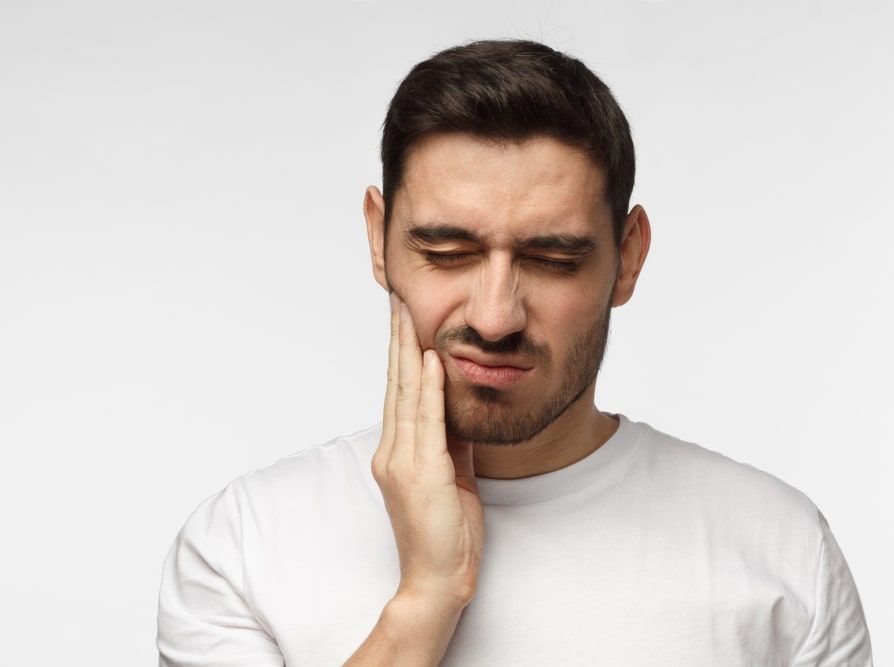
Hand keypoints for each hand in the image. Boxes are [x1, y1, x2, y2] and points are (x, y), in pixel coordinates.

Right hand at [370, 292, 484, 608]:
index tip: (403, 319)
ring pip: (407, 394)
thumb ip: (450, 440)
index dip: (400, 353)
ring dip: (409, 351)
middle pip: (396, 384)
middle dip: (398, 339)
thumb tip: (457, 407)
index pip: (399, 391)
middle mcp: (392, 452)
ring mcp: (402, 461)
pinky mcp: (421, 473)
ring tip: (408, 314)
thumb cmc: (446, 534)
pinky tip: (432, 359)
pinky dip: (431, 387)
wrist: (437, 580)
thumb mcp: (452, 476)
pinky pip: (427, 421)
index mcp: (397, 452)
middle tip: (397, 300)